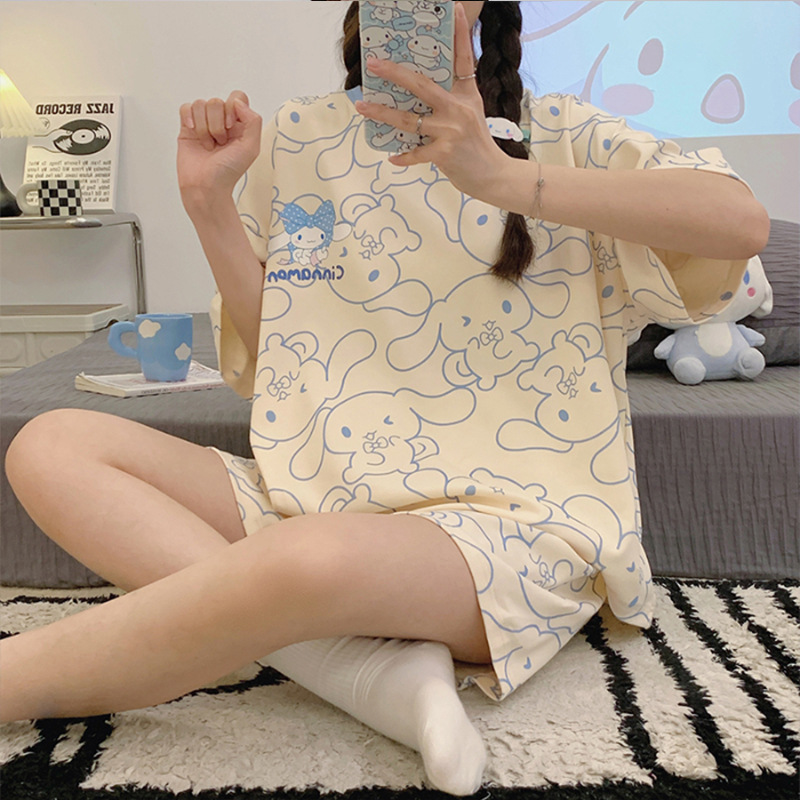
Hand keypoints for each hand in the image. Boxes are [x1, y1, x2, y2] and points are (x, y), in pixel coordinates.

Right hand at [177, 91, 261, 207]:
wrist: (205, 186)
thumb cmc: (228, 172)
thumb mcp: (251, 148)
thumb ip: (253, 121)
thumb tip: (237, 102)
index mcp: (239, 124)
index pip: (237, 98)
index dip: (232, 109)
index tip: (230, 127)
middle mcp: (222, 121)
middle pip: (216, 101)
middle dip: (217, 124)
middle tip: (219, 143)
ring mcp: (204, 123)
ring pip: (200, 104)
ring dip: (204, 127)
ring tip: (208, 145)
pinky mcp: (188, 127)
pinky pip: (186, 108)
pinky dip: (189, 118)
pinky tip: (193, 133)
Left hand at [354, 3, 507, 200]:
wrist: (492, 175)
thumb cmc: (477, 145)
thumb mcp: (472, 113)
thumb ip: (453, 99)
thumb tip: (421, 91)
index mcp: (467, 95)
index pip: (463, 59)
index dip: (460, 33)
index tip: (454, 9)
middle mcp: (458, 109)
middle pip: (422, 85)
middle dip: (394, 74)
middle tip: (373, 64)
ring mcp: (451, 132)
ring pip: (409, 120)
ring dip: (382, 114)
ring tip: (362, 106)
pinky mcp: (444, 154)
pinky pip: (416, 153)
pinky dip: (403, 156)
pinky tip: (392, 156)